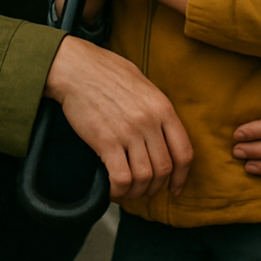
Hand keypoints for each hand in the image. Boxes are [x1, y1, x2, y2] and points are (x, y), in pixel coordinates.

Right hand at [44, 35, 192, 200]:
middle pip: (164, 169)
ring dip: (137, 192)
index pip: (184, 152)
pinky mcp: (106, 141)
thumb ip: (156, 109)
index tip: (175, 187)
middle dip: (156, 187)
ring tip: (129, 191)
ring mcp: (128, 132)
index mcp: (162, 107)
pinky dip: (119, 191)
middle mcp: (149, 121)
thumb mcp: (142, 84)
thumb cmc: (107, 72)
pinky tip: (113, 189)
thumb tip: (162, 134)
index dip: (181, 176)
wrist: (76, 68)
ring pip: (144, 178)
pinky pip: (121, 179)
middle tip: (146, 190)